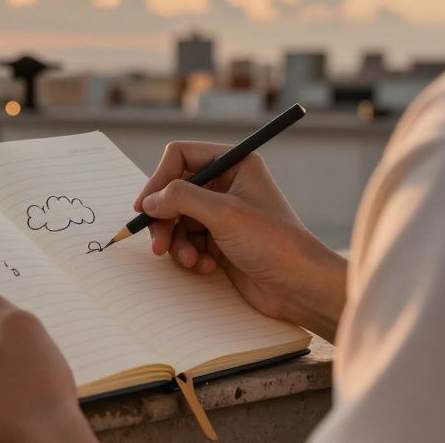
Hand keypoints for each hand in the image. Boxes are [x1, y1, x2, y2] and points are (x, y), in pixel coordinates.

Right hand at [135, 141, 346, 341]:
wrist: (299, 287)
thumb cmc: (273, 243)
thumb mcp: (223, 213)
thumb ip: (182, 198)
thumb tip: (150, 200)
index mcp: (235, 164)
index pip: (181, 157)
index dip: (159, 179)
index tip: (145, 206)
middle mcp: (227, 185)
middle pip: (175, 191)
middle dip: (165, 219)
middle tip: (158, 244)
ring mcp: (223, 215)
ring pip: (178, 220)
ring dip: (177, 242)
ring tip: (190, 260)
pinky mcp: (221, 241)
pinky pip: (189, 242)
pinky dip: (191, 255)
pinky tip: (206, 267)